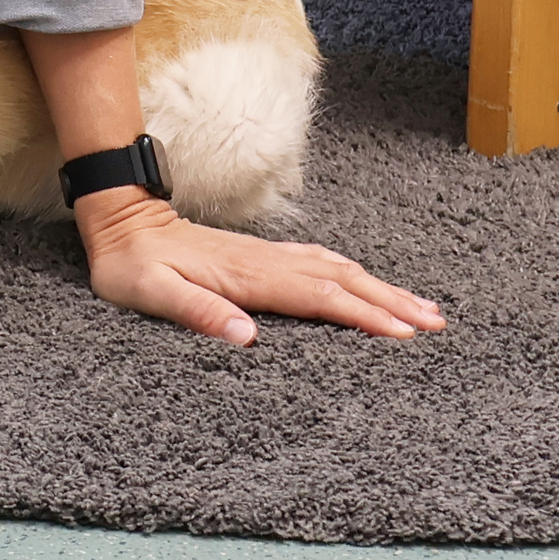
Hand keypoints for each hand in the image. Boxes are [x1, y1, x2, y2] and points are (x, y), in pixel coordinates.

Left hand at [73, 189, 443, 346]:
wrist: (121, 222)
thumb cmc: (133, 267)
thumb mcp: (151, 294)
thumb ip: (197, 312)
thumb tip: (246, 338)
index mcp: (247, 276)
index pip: (318, 298)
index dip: (363, 316)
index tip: (403, 334)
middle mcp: (266, 262)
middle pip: (342, 281)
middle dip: (391, 302)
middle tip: (436, 324)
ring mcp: (268, 255)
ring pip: (337, 270)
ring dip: (381, 288)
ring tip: (422, 307)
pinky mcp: (263, 256)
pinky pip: (320, 264)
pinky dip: (354, 275)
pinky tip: (368, 284)